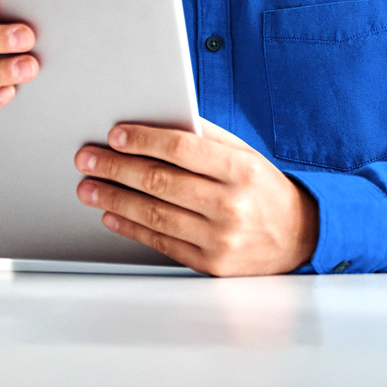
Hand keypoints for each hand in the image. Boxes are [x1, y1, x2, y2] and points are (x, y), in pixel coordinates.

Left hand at [74, 120, 318, 275]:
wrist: (299, 237)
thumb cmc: (263, 189)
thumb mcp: (245, 155)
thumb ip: (206, 138)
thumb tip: (157, 122)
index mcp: (240, 170)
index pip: (183, 148)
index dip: (144, 140)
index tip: (115, 135)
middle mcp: (230, 205)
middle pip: (161, 182)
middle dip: (116, 168)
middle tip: (87, 159)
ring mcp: (220, 239)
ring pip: (155, 214)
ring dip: (114, 199)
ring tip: (89, 187)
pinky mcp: (210, 265)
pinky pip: (162, 243)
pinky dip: (131, 227)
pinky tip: (111, 214)